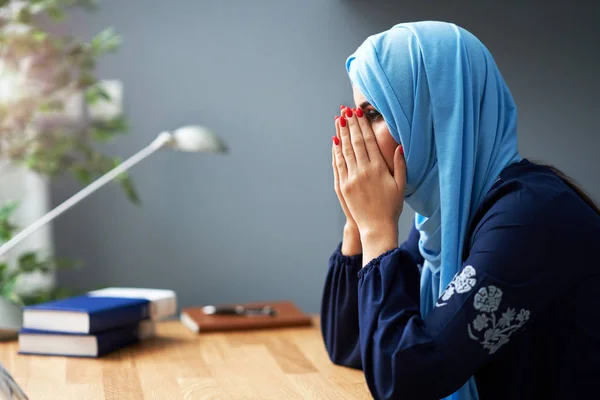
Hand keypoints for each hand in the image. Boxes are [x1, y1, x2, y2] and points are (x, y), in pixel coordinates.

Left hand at [332, 107, 405, 263]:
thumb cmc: (391, 207)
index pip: (369, 141)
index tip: (358, 113)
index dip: (362, 126)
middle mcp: (363, 171)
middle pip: (355, 142)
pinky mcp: (343, 186)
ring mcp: (351, 178)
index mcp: (378, 169)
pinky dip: (336, 151)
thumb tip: (399, 146)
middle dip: (350, 124)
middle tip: (346, 110)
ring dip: (341, 134)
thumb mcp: (400, 185)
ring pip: (344, 151)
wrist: (376, 227)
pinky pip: (338, 165)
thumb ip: (400, 165)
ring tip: (339, 120)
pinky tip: (335, 141)